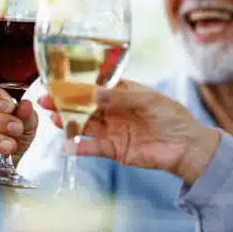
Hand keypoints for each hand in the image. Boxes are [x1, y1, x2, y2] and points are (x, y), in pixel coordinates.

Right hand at [38, 79, 219, 183]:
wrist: (187, 147)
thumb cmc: (173, 117)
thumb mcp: (148, 100)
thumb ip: (120, 97)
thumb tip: (93, 93)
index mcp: (122, 93)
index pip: (95, 85)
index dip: (76, 83)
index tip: (57, 80)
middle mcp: (114, 110)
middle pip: (84, 105)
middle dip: (64, 102)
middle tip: (45, 99)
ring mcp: (113, 130)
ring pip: (85, 124)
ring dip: (68, 121)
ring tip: (53, 118)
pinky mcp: (115, 150)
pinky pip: (93, 147)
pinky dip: (80, 147)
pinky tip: (67, 145)